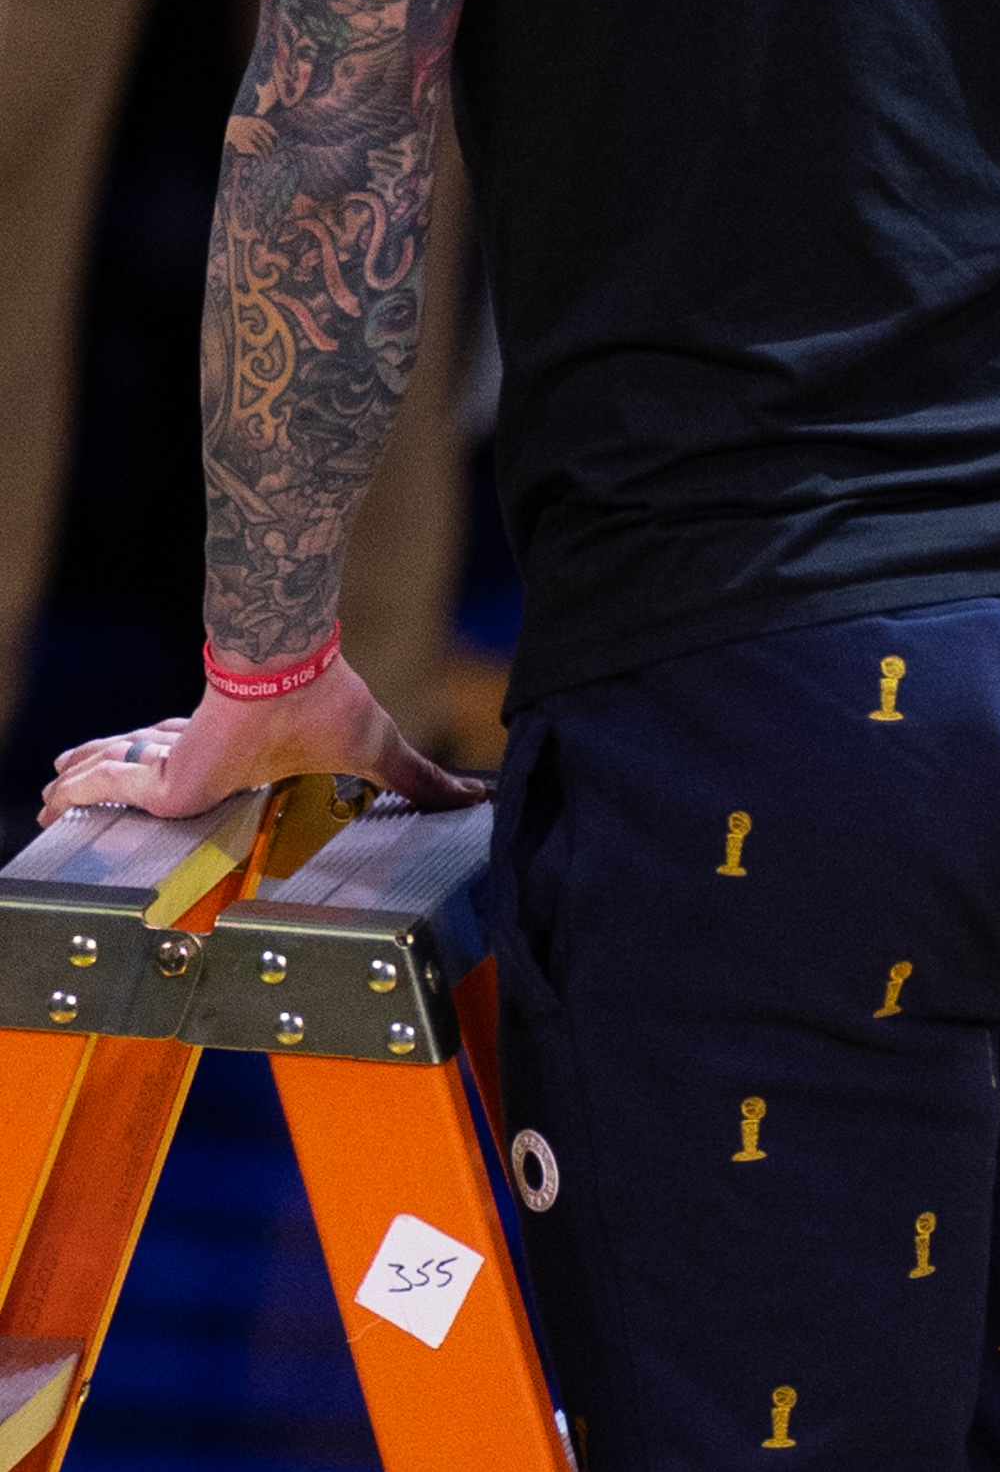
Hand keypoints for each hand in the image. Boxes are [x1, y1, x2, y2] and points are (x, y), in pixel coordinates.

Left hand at [49, 651, 479, 825]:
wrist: (294, 673)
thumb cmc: (333, 704)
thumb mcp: (377, 753)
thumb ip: (418, 781)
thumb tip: (477, 796)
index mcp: (250, 755)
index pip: (202, 761)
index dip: (175, 768)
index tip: (163, 780)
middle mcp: (208, 754)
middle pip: (149, 766)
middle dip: (115, 776)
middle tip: (73, 792)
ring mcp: (182, 762)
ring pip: (119, 773)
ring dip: (84, 783)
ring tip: (49, 794)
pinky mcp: (166, 775)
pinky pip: (108, 783)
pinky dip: (78, 790)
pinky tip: (49, 798)